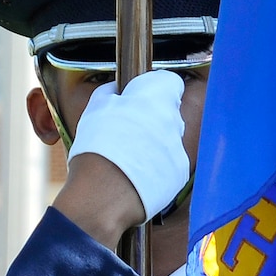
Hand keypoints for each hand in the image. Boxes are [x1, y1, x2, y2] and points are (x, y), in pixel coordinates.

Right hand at [51, 70, 189, 245]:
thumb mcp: (94, 108)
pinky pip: (171, 164)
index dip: (154, 88)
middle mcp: (173, 120)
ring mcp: (179, 148)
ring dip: (155, 143)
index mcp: (154, 97)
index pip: (170, 81)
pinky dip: (158, 167)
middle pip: (169, 112)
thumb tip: (116, 89)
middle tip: (128, 130)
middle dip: (153, 118)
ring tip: (129, 156)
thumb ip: (111, 92)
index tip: (140, 97)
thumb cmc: (97, 149)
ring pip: (170, 139)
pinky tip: (138, 174)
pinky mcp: (180, 174)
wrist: (104, 194)